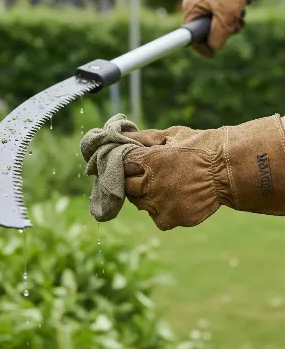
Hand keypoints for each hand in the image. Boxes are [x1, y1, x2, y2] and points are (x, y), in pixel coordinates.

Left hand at [123, 115, 284, 230]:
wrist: (230, 170)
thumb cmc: (203, 146)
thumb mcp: (172, 135)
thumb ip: (145, 137)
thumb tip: (122, 134)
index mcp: (149, 160)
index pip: (123, 165)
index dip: (127, 164)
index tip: (133, 164)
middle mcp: (150, 183)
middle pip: (126, 186)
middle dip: (132, 181)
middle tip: (143, 177)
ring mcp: (161, 203)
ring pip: (140, 204)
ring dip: (145, 197)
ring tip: (160, 189)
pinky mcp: (173, 218)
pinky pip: (158, 219)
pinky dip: (161, 212)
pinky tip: (172, 201)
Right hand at [182, 0, 284, 56]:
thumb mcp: (226, 18)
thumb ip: (217, 37)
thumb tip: (212, 50)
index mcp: (191, 8)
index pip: (190, 36)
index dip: (200, 46)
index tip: (211, 53)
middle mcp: (194, 5)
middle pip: (203, 31)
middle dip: (219, 34)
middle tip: (232, 30)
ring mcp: (204, 3)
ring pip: (213, 26)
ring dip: (227, 28)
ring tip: (238, 21)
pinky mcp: (213, 2)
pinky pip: (218, 18)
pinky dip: (229, 21)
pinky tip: (238, 16)